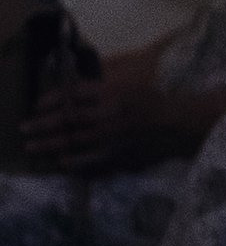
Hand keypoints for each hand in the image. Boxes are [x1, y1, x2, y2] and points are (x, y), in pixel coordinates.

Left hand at [20, 54, 189, 172]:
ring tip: (32, 146)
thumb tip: (72, 88)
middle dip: (42, 124)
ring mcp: (114, 137)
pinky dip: (75, 161)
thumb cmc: (155, 101)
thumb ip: (102, 86)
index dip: (52, 100)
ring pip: (75, 141)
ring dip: (51, 144)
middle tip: (24, 129)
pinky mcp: (120, 155)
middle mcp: (110, 115)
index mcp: (114, 93)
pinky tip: (62, 162)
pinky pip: (92, 160)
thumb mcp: (130, 84)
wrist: (180, 125)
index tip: (37, 105)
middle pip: (69, 119)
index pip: (74, 94)